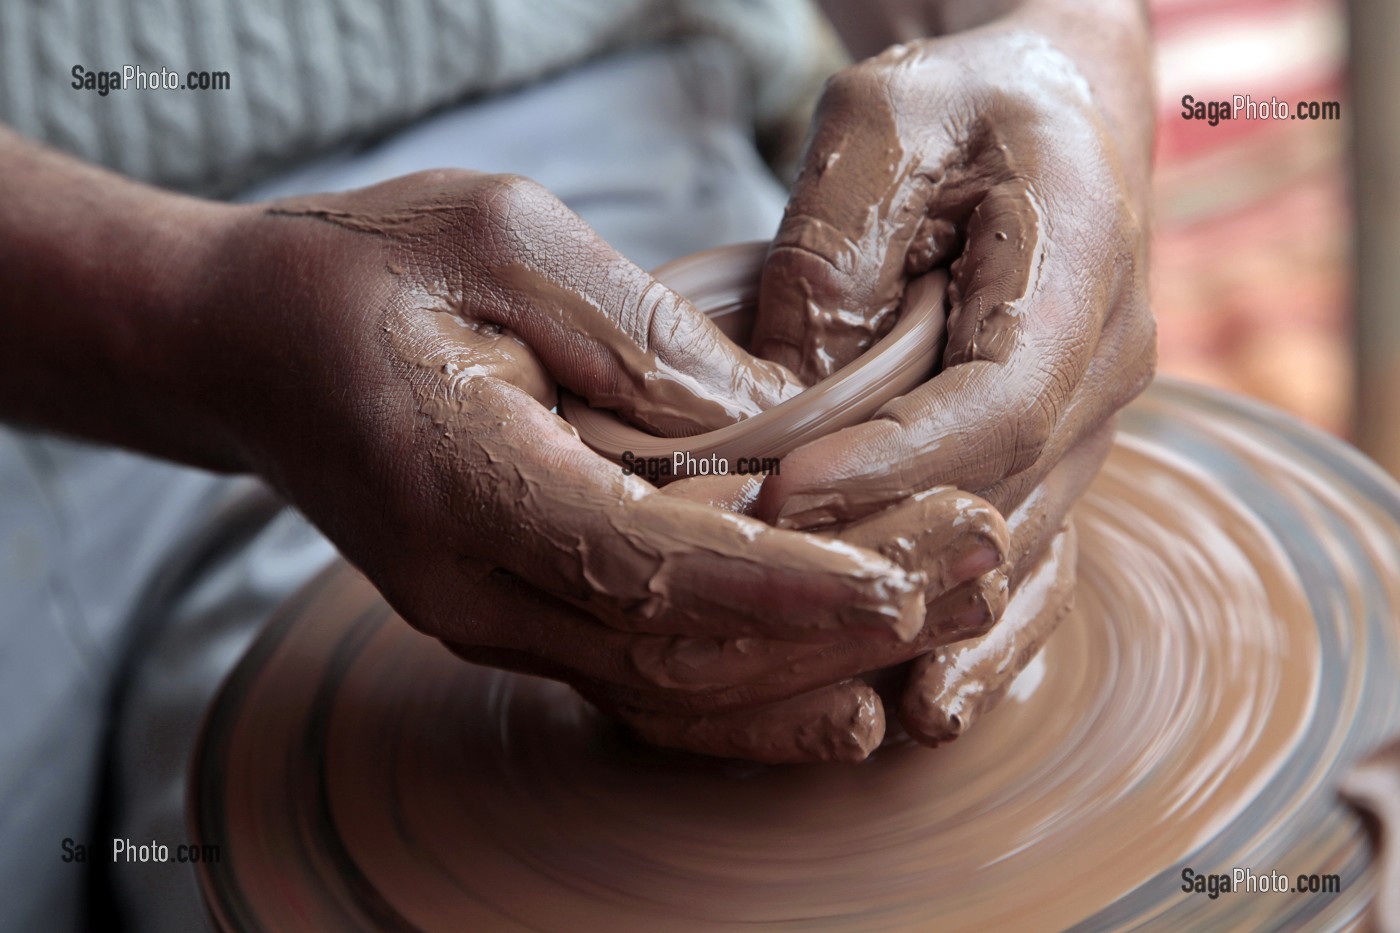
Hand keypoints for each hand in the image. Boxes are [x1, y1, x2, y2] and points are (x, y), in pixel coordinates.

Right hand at [201, 170, 978, 733]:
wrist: (252, 347)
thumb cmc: (369, 274)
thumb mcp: (504, 240)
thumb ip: (641, 335)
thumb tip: (778, 421)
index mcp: (464, 485)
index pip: (648, 565)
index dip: (782, 583)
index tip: (903, 582)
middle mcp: (478, 589)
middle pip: (685, 647)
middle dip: (843, 622)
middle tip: (980, 564)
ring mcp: (497, 619)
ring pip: (677, 688)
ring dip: (820, 667)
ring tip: (956, 615)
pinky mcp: (521, 617)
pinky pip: (649, 680)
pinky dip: (755, 694)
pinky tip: (851, 695)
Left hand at [746, 25, 1155, 741]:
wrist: (1046, 112)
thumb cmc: (963, 103)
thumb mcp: (887, 119)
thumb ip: (840, 239)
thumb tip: (792, 381)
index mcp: (1082, 271)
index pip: (996, 404)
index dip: (895, 465)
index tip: (786, 496)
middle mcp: (1104, 367)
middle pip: (1006, 495)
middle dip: (892, 556)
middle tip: (773, 608)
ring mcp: (1086, 423)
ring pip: (1022, 549)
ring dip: (941, 624)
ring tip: (867, 702)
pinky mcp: (1050, 454)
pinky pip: (1032, 560)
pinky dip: (985, 633)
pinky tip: (930, 701)